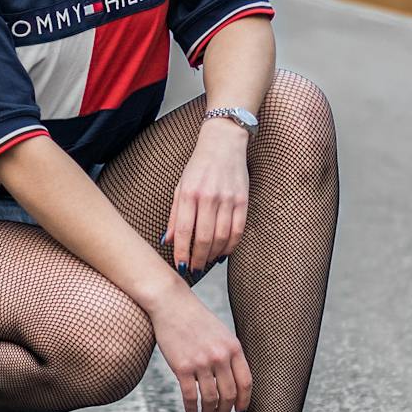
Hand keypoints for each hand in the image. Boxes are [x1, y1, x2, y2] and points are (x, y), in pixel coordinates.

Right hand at [148, 286, 252, 411]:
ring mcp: (201, 362)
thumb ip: (230, 355)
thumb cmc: (195, 318)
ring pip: (210, 398)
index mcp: (233, 347)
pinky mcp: (182, 367)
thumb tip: (234, 383)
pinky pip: (190, 396)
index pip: (245, 383)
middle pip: (229, 394)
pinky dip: (192, 409)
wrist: (171, 303)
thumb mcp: (221, 333)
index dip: (244, 402)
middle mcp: (219, 356)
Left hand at [161, 120, 249, 275]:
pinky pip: (238, 230)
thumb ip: (175, 215)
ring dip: (213, 255)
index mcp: (190, 193)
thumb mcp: (180, 187)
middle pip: (204, 238)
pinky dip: (231, 246)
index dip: (182, 252)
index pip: (185, 230)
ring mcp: (228, 199)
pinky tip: (223, 253)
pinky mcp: (243, 200)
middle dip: (198, 258)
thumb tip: (168, 241)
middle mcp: (209, 197)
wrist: (224, 143)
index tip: (180, 266)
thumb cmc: (198, 166)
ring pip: (222, 237)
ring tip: (206, 262)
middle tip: (194, 269)